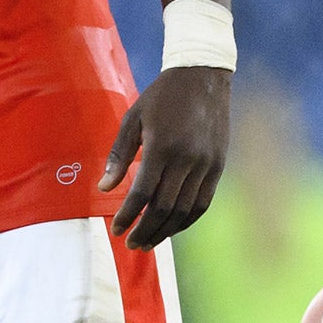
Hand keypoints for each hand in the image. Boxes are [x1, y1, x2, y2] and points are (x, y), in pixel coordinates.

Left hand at [100, 65, 229, 248]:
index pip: (143, 192)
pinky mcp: (218, 166)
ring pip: (186, 209)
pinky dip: (187, 219)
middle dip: (146, 229)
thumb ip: (119, 155)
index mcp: (162, 147)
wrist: (202, 78)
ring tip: (148, 243)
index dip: (129, 215)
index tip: (116, 230)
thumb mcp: (132, 119)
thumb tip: (103, 188)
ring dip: (166, 230)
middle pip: (165, 207)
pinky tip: (172, 227)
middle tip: (131, 244)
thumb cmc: (160, 98)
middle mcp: (187, 159)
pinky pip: (203, 201)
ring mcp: (206, 165)